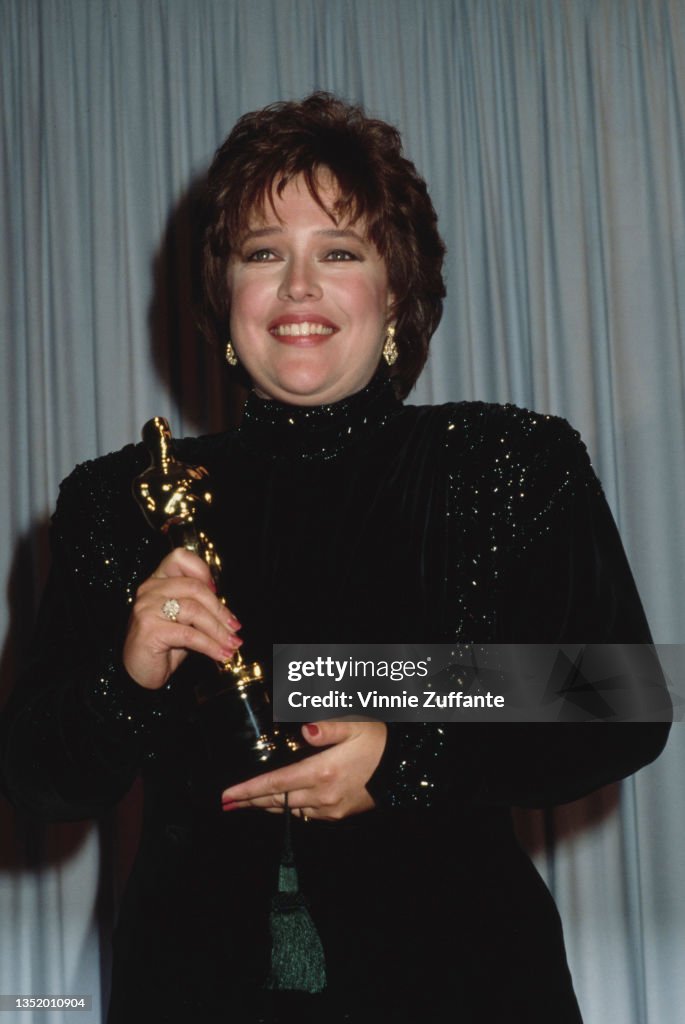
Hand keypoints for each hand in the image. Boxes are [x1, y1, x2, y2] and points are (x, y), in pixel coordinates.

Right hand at [122, 548, 241, 689]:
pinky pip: (189, 634)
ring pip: (194, 610)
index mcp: (157, 581)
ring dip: (218, 630)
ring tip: (232, 644)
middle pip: (194, 587)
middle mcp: (149, 590)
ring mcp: (147, 608)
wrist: (140, 672)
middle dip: (220, 610)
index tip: (218, 591)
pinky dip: (210, 646)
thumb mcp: (183, 620)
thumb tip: (228, 612)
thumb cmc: (164, 645)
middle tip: (235, 628)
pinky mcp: (150, 630)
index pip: (179, 558)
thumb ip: (198, 606)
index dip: (202, 570)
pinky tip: (220, 655)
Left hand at [221, 720, 387, 820]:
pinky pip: (305, 814)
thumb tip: (304, 729)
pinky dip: (288, 809)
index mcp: (321, 772)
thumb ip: (328, 727)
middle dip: (249, 802)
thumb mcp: (354, 725)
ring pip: (289, 810)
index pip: (275, 785)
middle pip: (276, 801)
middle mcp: (322, 795)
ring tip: (248, 804)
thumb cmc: (378, 741)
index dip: (247, 791)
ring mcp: (330, 808)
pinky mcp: (338, 814)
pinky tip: (281, 805)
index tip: (226, 796)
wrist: (403, 768)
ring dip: (266, 807)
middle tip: (227, 804)